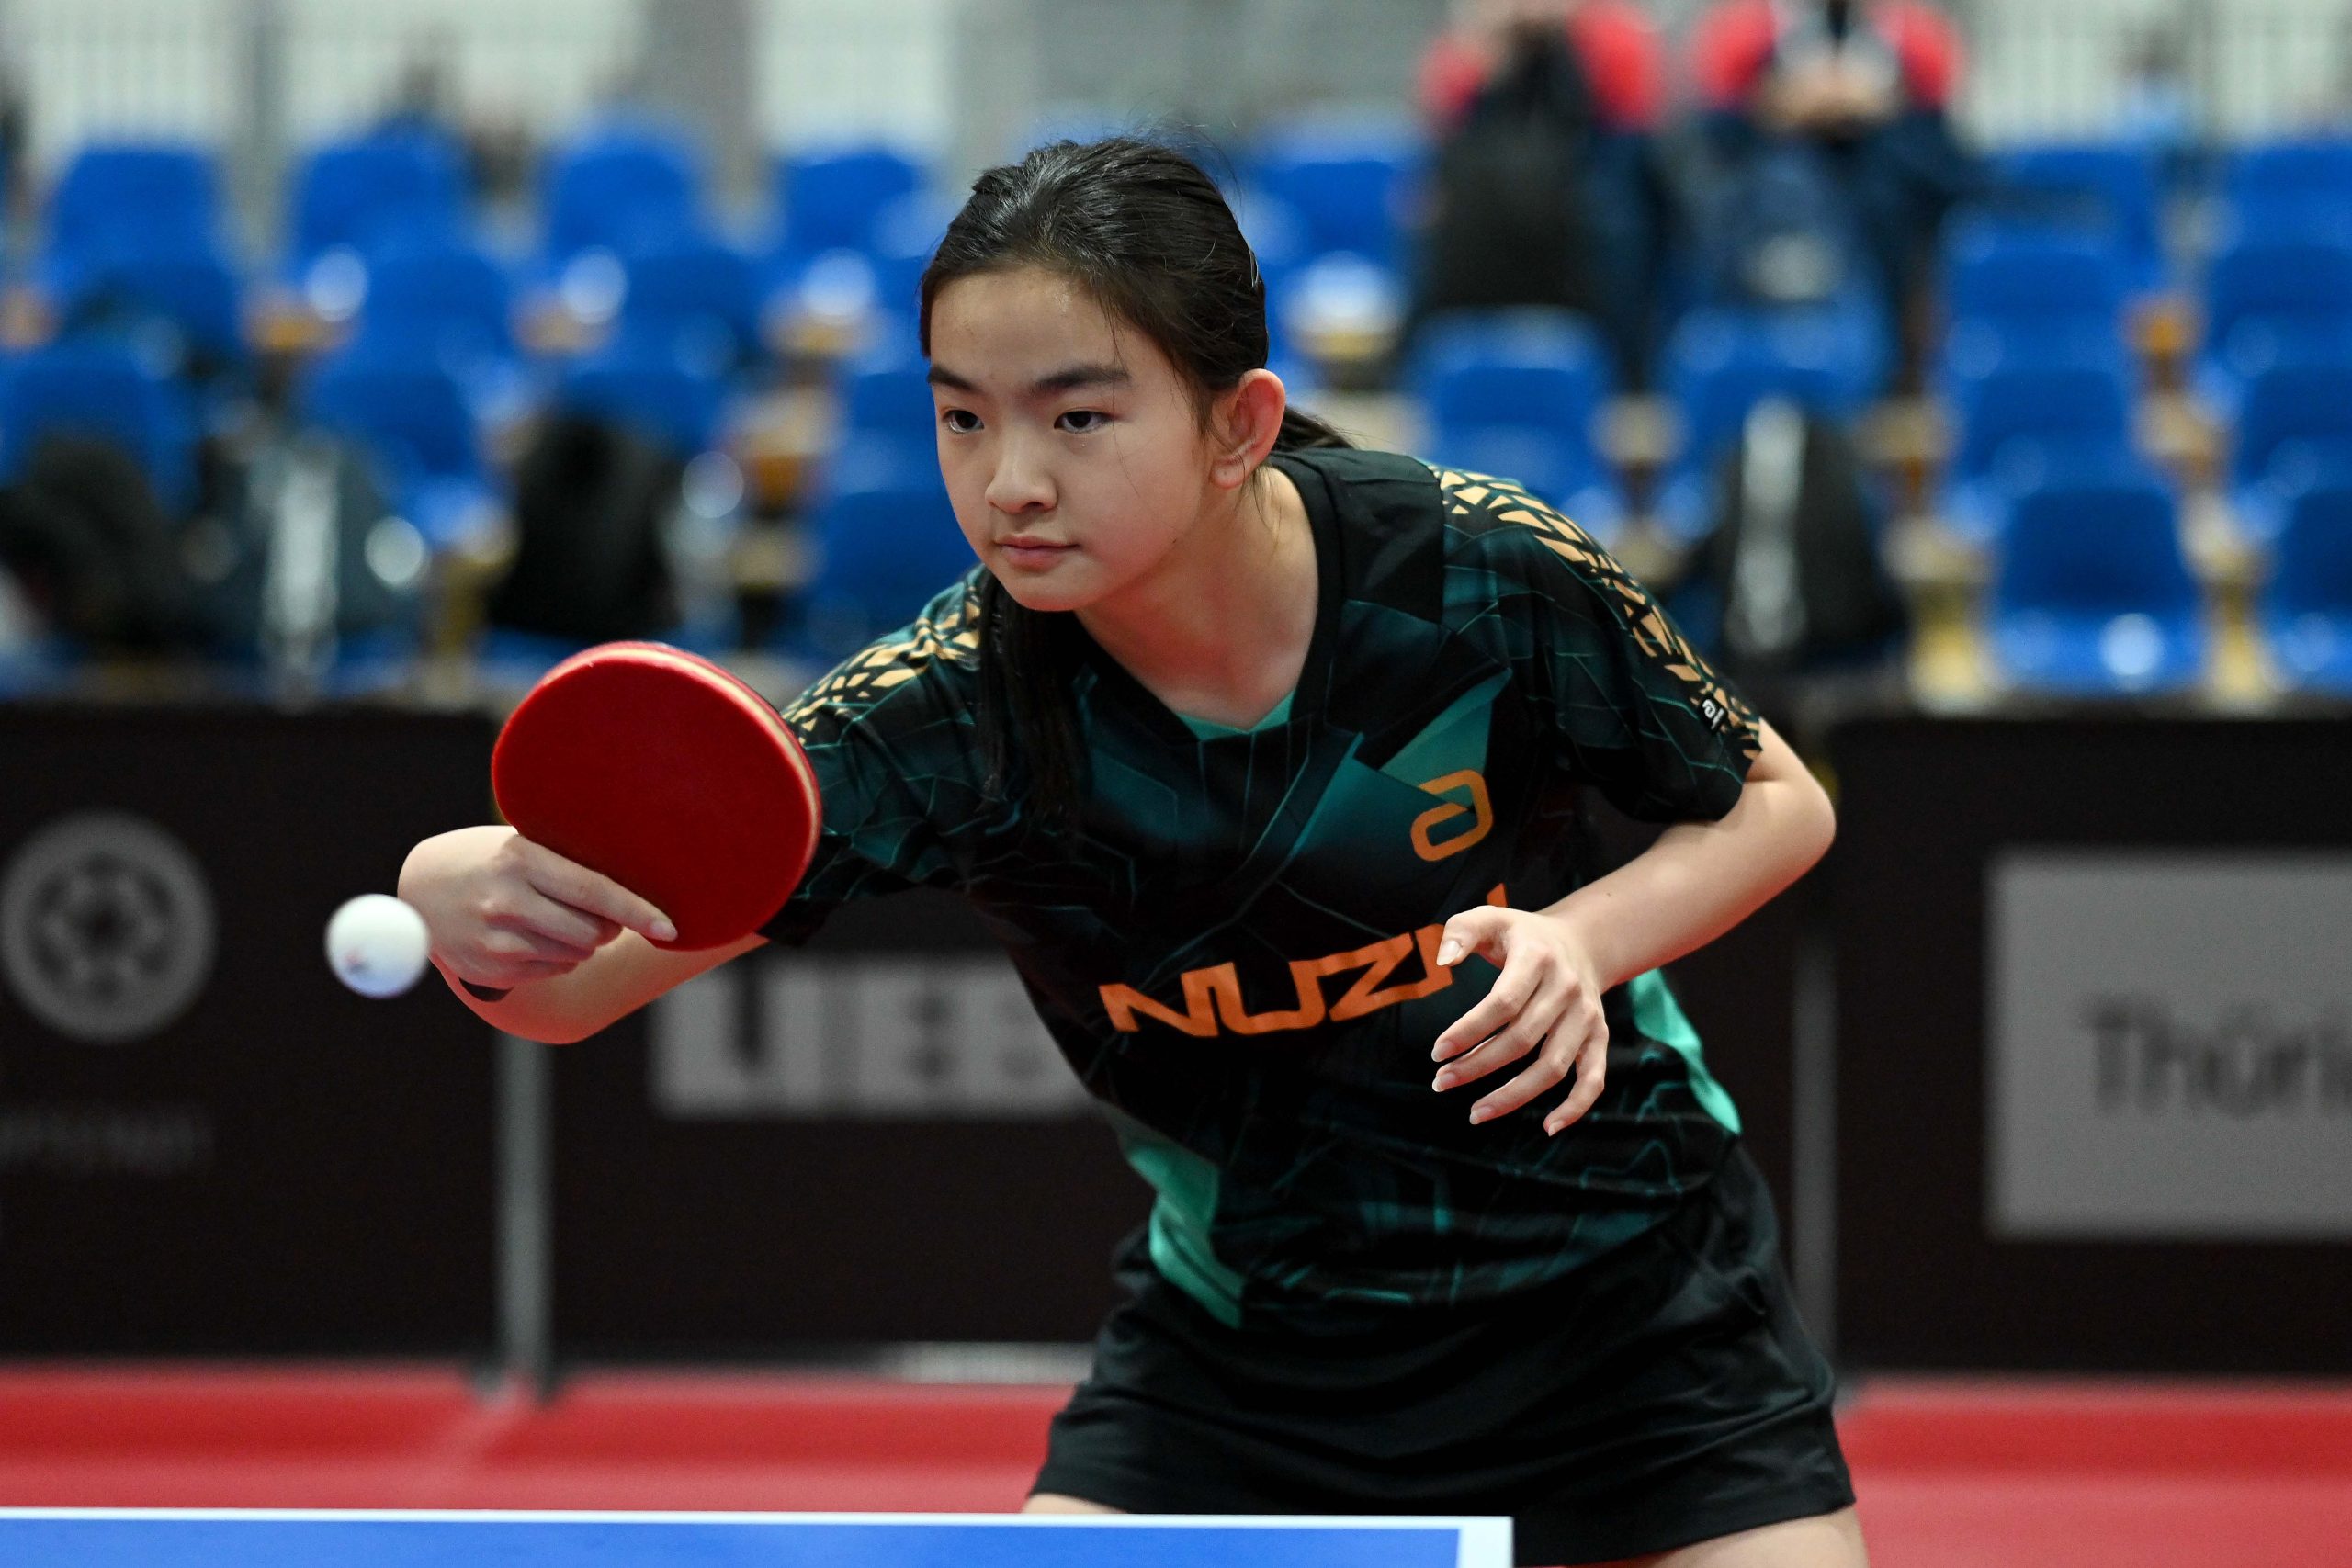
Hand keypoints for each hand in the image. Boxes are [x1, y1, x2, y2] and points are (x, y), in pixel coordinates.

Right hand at [397, 825, 675, 993]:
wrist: (418, 888)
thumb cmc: (488, 859)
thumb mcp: (520, 845)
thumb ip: (568, 861)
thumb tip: (637, 880)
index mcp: (519, 859)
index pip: (593, 890)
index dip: (637, 910)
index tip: (670, 928)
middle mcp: (506, 901)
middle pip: (591, 930)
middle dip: (609, 926)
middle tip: (601, 913)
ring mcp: (496, 940)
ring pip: (576, 953)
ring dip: (584, 942)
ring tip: (559, 919)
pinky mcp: (490, 968)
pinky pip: (554, 969)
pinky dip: (560, 956)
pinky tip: (536, 935)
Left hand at [1429, 905, 1608, 1133]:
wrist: (1581, 941)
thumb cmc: (1521, 936)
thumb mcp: (1490, 918)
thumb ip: (1461, 931)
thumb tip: (1442, 960)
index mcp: (1538, 958)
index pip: (1502, 1003)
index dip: (1468, 1031)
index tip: (1437, 1052)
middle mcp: (1567, 989)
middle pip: (1521, 1040)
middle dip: (1477, 1066)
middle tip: (1441, 1083)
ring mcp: (1586, 1017)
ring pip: (1552, 1067)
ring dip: (1513, 1096)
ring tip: (1475, 1113)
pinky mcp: (1598, 1036)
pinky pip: (1592, 1078)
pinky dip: (1576, 1107)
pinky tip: (1547, 1127)